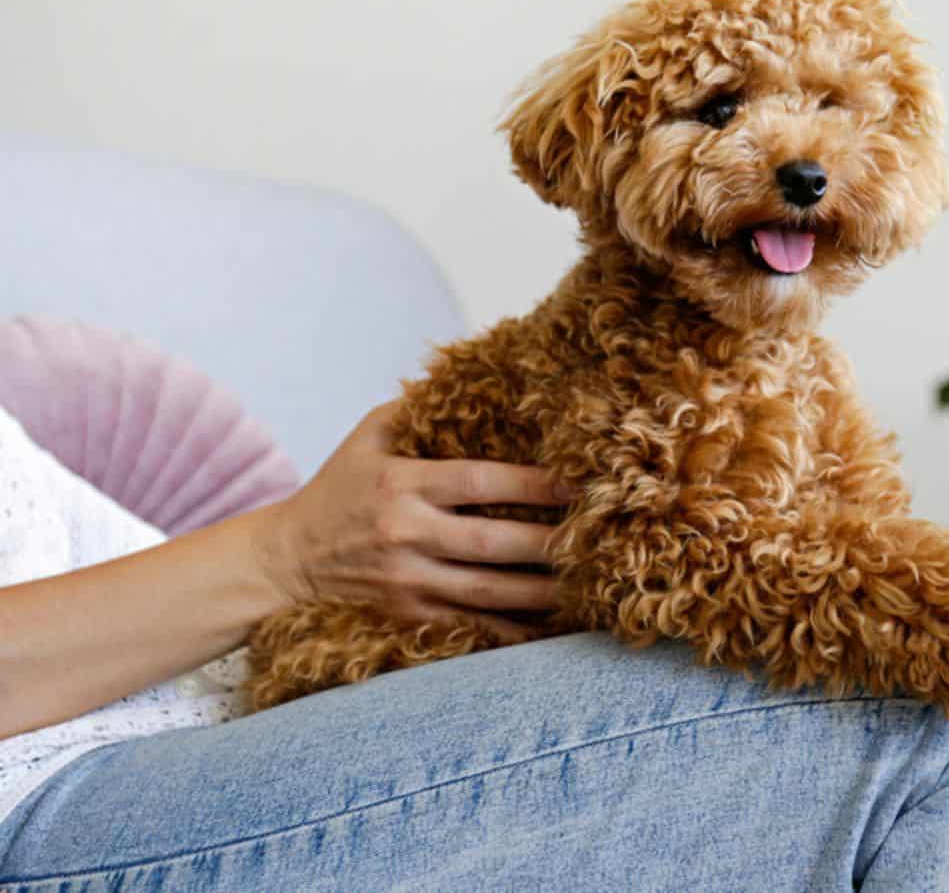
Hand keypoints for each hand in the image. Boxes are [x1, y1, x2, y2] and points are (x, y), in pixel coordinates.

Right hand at [254, 401, 574, 641]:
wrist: (284, 562)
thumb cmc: (339, 488)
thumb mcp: (369, 436)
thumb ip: (419, 409)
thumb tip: (476, 379)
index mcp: (402, 484)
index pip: (479, 483)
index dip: (532, 484)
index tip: (578, 482)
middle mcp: (406, 535)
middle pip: (493, 544)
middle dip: (551, 542)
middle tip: (601, 537)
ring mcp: (408, 583)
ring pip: (490, 593)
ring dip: (544, 592)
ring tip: (589, 583)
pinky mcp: (409, 618)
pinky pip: (472, 629)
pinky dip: (515, 632)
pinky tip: (553, 626)